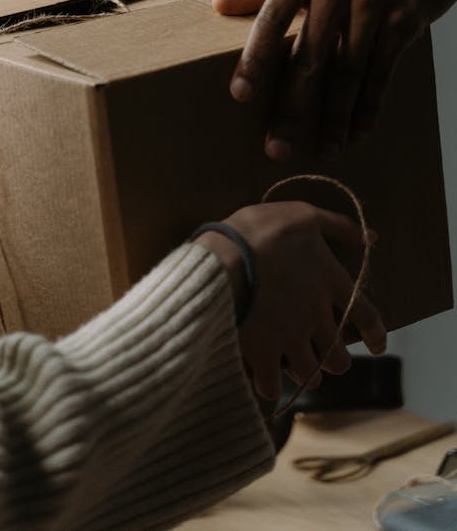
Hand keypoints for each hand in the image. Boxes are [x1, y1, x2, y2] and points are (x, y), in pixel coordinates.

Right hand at [196, 201, 385, 399]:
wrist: (223, 257)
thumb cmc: (262, 230)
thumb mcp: (303, 215)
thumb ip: (338, 226)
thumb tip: (372, 237)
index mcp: (331, 283)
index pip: (368, 317)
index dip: (376, 335)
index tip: (377, 346)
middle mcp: (317, 316)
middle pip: (339, 357)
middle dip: (335, 361)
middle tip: (324, 355)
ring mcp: (291, 338)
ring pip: (311, 375)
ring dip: (307, 374)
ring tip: (297, 369)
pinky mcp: (263, 352)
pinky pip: (273, 385)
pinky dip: (270, 386)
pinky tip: (265, 379)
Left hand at [212, 0, 456, 161]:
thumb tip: (218, 5)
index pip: (271, 17)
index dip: (254, 59)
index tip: (239, 96)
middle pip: (309, 55)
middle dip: (292, 107)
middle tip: (276, 148)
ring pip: (347, 71)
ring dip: (334, 118)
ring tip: (323, 152)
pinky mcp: (406, 17)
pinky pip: (382, 72)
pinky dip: (369, 107)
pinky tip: (358, 134)